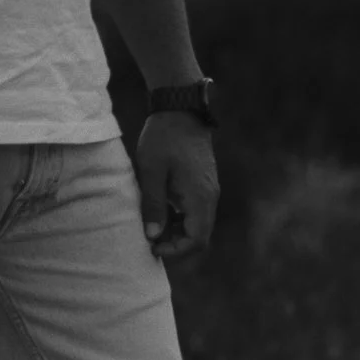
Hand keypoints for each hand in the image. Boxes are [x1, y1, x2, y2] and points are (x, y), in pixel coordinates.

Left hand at [133, 113, 218, 259]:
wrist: (180, 108)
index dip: (176, 250)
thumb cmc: (163, 137)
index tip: (153, 247)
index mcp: (200, 197)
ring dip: (177, 231)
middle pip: (199, 235)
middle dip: (176, 244)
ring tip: (151, 226)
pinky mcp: (203, 183)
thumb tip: (153, 236)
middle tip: (150, 239)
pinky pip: (195, 211)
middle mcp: (209, 197)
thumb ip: (153, 204)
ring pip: (197, 224)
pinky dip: (180, 218)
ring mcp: (208, 190)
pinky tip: (160, 211)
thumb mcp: (152, 170)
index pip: (196, 240)